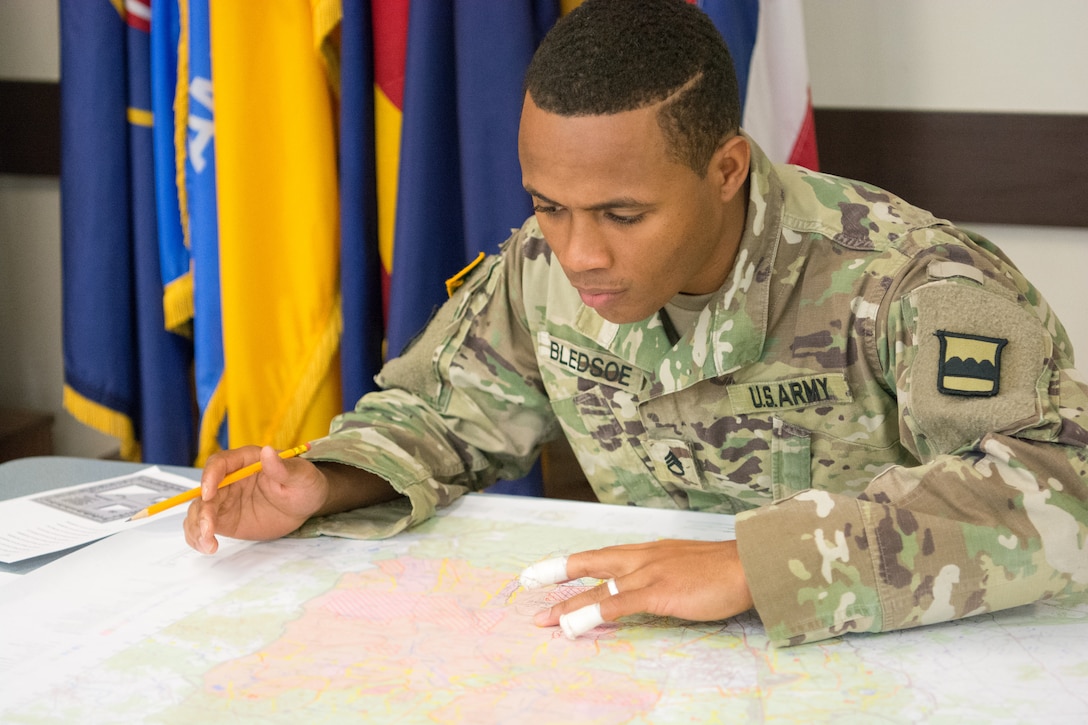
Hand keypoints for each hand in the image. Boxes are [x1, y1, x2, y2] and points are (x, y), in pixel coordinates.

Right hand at [184, 445, 328, 553]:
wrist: (306, 505)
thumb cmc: (305, 484)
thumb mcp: (301, 476)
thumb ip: (283, 467)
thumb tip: (267, 452)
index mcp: (245, 460)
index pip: (219, 464)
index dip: (210, 477)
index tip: (209, 494)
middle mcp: (229, 479)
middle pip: (204, 492)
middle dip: (202, 511)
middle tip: (208, 530)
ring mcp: (225, 500)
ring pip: (199, 510)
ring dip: (196, 527)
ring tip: (208, 545)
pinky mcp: (225, 519)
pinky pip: (203, 526)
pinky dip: (199, 537)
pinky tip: (207, 547)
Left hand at [529, 539, 753, 633]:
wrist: (749, 564)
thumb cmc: (724, 569)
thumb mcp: (687, 565)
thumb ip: (665, 574)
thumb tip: (651, 588)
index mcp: (649, 550)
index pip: (604, 555)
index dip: (576, 563)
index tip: (552, 570)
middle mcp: (642, 557)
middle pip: (591, 561)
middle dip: (558, 572)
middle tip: (527, 581)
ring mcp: (648, 573)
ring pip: (598, 587)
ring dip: (568, 604)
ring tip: (544, 618)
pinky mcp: (658, 591)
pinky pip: (617, 604)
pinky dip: (592, 614)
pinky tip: (573, 626)